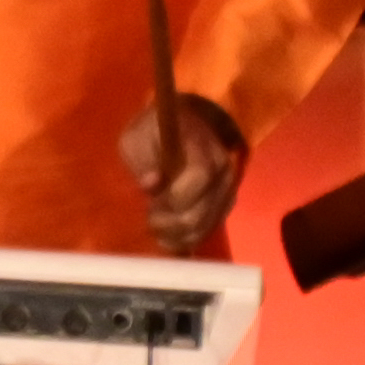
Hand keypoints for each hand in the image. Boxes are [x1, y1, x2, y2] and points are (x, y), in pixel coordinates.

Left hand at [128, 90, 245, 255]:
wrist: (185, 125)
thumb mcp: (137, 138)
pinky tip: (168, 237)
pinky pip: (209, 230)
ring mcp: (227, 190)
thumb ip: (143, 159)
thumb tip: (151, 184)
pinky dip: (187, 239)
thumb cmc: (154, 132)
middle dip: (169, 224)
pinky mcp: (224, 204)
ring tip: (156, 228)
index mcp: (203, 150)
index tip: (151, 203)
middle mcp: (223, 172)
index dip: (172, 199)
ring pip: (205, 227)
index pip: (197, 180)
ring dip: (176, 236)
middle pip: (200, 213)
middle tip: (149, 219)